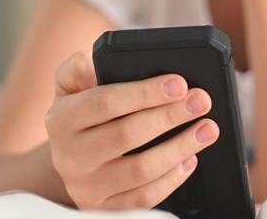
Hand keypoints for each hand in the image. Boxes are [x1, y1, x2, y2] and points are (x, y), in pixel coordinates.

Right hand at [44, 51, 218, 209]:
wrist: (68, 158)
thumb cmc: (79, 113)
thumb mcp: (69, 86)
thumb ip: (78, 68)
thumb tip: (93, 62)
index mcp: (60, 120)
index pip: (105, 102)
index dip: (144, 93)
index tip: (179, 83)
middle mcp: (68, 156)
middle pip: (127, 135)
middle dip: (170, 116)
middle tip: (201, 101)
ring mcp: (86, 186)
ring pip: (141, 169)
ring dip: (180, 147)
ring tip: (207, 128)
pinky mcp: (103, 208)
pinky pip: (144, 198)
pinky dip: (172, 179)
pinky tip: (190, 158)